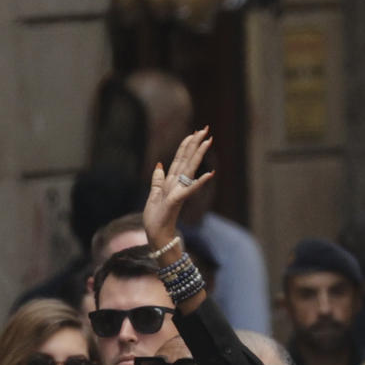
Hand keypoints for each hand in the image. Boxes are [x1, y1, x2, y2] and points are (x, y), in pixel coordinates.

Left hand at [142, 127, 214, 252]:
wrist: (156, 235)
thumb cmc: (155, 219)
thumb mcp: (154, 195)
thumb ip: (157, 180)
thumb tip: (159, 165)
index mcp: (171, 182)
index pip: (180, 159)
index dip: (186, 145)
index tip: (194, 132)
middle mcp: (177, 184)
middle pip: (187, 159)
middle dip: (195, 143)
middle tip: (206, 128)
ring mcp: (179, 191)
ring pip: (189, 169)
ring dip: (198, 155)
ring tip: (208, 141)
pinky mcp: (177, 201)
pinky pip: (189, 189)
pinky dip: (199, 182)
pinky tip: (210, 174)